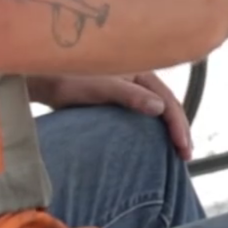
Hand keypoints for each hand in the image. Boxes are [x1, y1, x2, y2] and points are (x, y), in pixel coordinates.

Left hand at [33, 72, 192, 161]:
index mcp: (140, 71)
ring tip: (177, 153)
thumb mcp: (100, 88)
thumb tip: (160, 109)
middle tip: (186, 156)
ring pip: (157, 110)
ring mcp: (129, 89)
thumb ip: (130, 96)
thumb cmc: (68, 79)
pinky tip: (154, 143)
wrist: (41, 80)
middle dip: (180, 129)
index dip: (179, 124)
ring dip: (168, 130)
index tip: (183, 148)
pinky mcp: (117, 100)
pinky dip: (153, 130)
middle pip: (167, 105)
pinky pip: (142, 115)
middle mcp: (138, 78)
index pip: (168, 100)